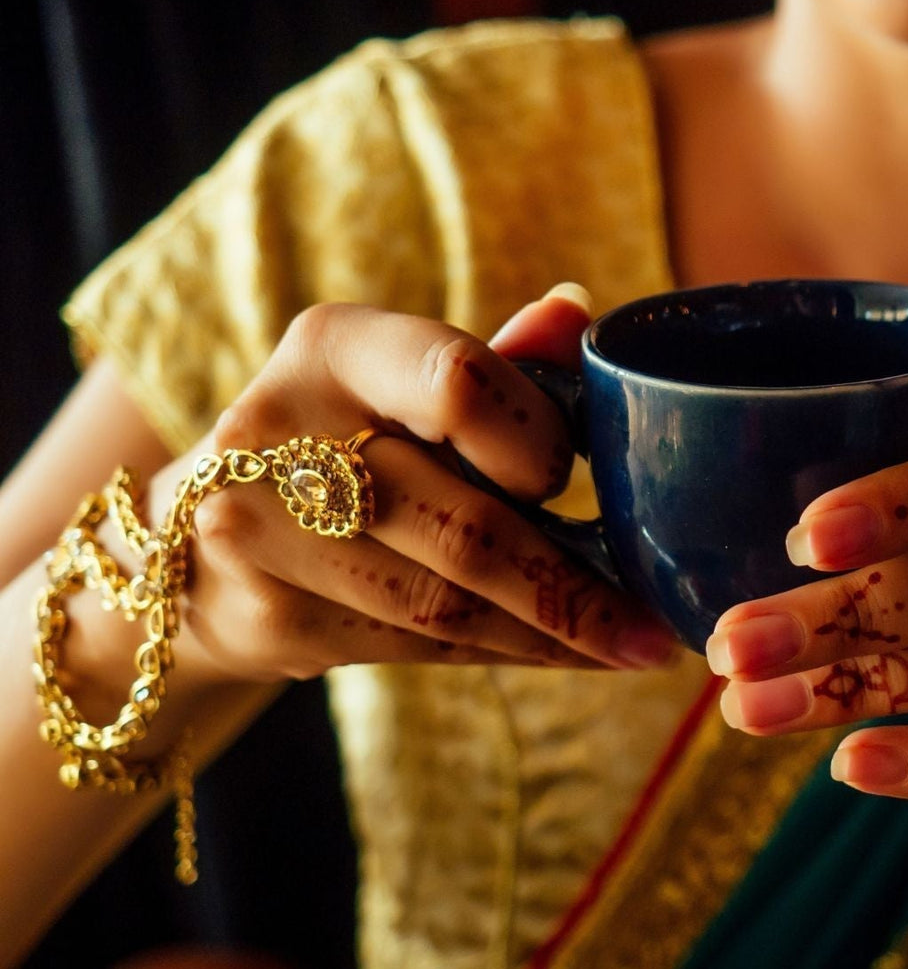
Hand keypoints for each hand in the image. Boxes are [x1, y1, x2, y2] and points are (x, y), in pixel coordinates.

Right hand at [129, 290, 675, 688]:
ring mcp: (257, 531)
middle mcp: (278, 430)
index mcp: (333, 345)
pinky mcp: (266, 615)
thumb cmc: (341, 438)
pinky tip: (560, 655)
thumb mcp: (401, 379)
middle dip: (574, 588)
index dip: (536, 440)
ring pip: (445, 604)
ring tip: (630, 648)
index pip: (458, 382)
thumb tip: (579, 313)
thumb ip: (494, 360)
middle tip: (653, 624)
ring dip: (553, 636)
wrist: (192, 537)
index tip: (577, 476)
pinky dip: (502, 654)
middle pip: (464, 525)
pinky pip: (416, 648)